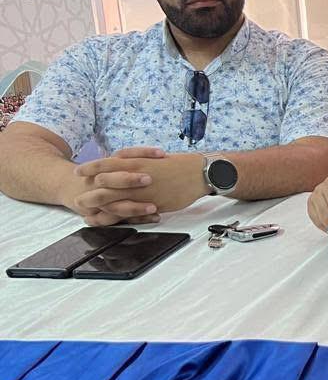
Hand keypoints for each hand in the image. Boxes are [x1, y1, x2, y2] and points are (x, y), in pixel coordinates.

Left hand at [74, 149, 207, 221]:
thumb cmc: (178, 165)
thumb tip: (122, 164)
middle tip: (78, 200)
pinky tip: (109, 221)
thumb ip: (135, 162)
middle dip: (87, 194)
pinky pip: (128, 213)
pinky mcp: (150, 205)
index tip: (78, 173)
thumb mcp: (153, 158)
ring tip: (86, 214)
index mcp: (135, 162)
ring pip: (112, 202)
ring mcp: (141, 193)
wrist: (198, 173)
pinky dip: (116, 218)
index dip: (89, 169)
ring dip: (97, 209)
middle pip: (102, 186)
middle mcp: (134, 177)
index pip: (104, 164)